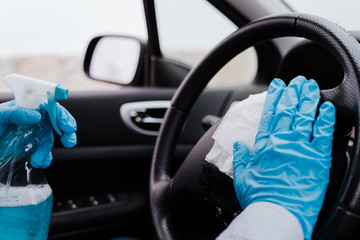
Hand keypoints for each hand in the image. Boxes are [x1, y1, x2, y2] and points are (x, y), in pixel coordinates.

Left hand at [0, 100, 76, 167]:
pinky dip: (44, 158)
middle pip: (54, 121)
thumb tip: (36, 116)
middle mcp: (30, 118)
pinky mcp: (26, 145)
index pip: (49, 106)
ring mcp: (29, 132)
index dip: (61, 115)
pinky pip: (42, 150)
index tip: (67, 126)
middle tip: (69, 140)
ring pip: (48, 139)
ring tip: (39, 159)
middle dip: (65, 131)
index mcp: (25, 107)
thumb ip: (15, 113)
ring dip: (48, 150)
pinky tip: (39, 162)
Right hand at [233, 76, 334, 238]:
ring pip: (304, 117)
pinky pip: (323, 135)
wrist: (276, 214)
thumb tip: (237, 145)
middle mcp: (281, 142)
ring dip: (308, 100)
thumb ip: (240, 157)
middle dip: (293, 93)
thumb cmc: (259, 197)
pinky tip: (326, 108)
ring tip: (311, 86)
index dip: (274, 98)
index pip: (269, 115)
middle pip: (288, 112)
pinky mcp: (317, 160)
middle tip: (298, 81)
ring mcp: (300, 149)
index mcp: (264, 146)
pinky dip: (325, 119)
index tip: (278, 86)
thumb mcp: (242, 176)